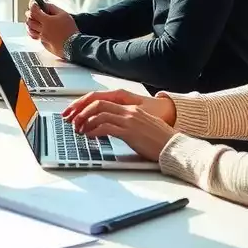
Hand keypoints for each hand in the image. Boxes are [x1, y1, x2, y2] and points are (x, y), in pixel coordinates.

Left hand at [25, 2, 76, 55]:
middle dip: (29, 15)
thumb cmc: (70, 30)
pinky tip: (38, 31)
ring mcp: (42, 38)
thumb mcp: (64, 14)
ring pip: (30, 30)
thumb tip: (45, 5)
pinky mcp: (44, 45)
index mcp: (47, 21)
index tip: (33, 4)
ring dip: (29, 25)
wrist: (74, 45)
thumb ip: (53, 8)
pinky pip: (36, 38)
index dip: (32, 6)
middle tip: (30, 12)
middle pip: (29, 21)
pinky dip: (35, 33)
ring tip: (32, 22)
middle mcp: (43, 30)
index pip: (33, 11)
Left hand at [62, 89, 176, 161]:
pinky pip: (106, 127)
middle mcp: (129, 111)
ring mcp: (129, 120)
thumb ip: (127, 124)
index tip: (76, 112)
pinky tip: (88, 135)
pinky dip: (94, 130)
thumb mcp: (143, 127)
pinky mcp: (129, 132)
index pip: (104, 101)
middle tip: (71, 120)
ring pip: (99, 113)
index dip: (87, 105)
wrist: (175, 147)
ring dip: (85, 121)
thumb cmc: (161, 140)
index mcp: (131, 108)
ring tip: (78, 129)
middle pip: (98, 103)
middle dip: (81, 110)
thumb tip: (111, 128)